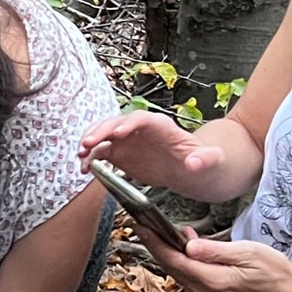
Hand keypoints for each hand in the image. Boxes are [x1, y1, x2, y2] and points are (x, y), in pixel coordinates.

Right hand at [79, 110, 224, 195]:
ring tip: (80, 155)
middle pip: (116, 123)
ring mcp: (127, 141)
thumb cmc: (203, 163)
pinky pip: (100, 152)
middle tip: (87, 144)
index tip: (117, 133)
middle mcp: (140, 130)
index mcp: (161, 126)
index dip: (128, 124)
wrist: (191, 172)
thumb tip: (194, 162)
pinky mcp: (119, 154)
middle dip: (100, 131)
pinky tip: (85, 169)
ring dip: (89, 143)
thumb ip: (205, 159)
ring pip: (103, 135)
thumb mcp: (210, 160)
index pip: (142, 119)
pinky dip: (90, 159)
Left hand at [140, 230, 291, 291]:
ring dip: (169, 251)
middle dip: (155, 245)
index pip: (174, 261)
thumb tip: (188, 245)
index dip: (155, 243)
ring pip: (177, 272)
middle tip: (143, 224)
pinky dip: (182, 260)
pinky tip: (184, 245)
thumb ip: (215, 251)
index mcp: (212, 282)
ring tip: (163, 231)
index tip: (141, 227)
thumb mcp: (248, 253)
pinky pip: (187, 276)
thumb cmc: (273, 271)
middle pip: (170, 267)